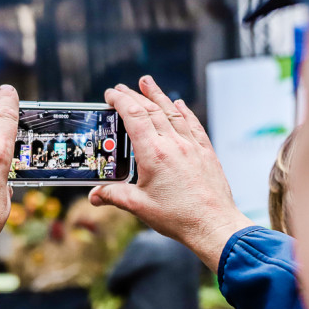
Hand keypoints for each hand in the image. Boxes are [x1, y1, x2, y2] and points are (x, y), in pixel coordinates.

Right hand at [89, 76, 251, 271]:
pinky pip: (193, 125)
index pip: (134, 116)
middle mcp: (173, 144)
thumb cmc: (178, 217)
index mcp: (153, 153)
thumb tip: (94, 195)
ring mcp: (192, 146)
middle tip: (122, 87)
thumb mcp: (139, 206)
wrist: (213, 225)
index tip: (111, 94)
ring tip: (147, 82)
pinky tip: (179, 104)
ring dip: (158, 95)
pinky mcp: (206, 153)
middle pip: (151, 110)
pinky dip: (184, 112)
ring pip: (172, 112)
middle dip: (134, 95)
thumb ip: (114, 196)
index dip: (121, 101)